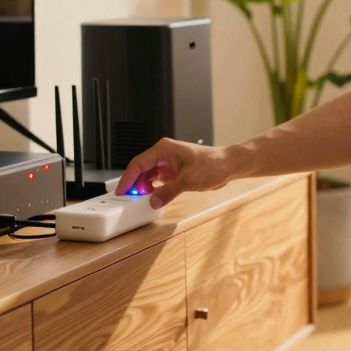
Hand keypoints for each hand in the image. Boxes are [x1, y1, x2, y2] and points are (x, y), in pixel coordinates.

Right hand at [117, 138, 239, 207]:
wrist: (228, 165)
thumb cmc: (213, 165)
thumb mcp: (189, 180)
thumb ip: (168, 192)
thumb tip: (153, 202)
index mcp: (164, 149)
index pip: (138, 163)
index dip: (127, 178)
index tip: (121, 191)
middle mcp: (164, 154)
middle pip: (141, 169)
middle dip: (134, 184)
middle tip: (127, 199)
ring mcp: (168, 162)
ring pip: (148, 175)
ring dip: (143, 187)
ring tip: (139, 200)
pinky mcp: (174, 171)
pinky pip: (157, 180)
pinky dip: (153, 188)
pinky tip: (152, 197)